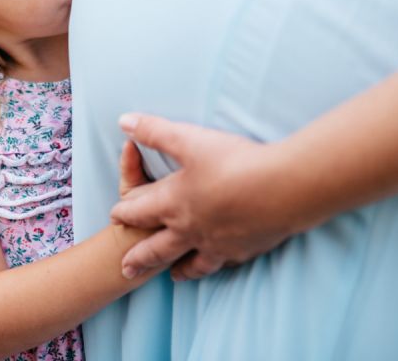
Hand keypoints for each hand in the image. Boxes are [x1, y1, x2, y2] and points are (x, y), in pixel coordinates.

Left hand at [109, 114, 306, 281]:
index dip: (125, 212)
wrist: (283, 189)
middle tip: (126, 269)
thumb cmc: (233, 161)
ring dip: (178, 269)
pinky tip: (220, 262)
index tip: (114, 216)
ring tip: (173, 276)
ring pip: (191, 263)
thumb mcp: (188, 139)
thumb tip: (123, 121)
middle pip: (157, 248)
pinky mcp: (243, 250)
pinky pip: (222, 263)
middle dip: (140, 258)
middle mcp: (191, 229)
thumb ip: (154, 131)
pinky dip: (215, 264)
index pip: (139, 211)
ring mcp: (217, 244)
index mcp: (174, 203)